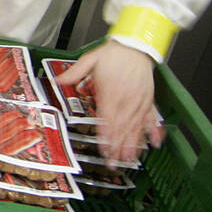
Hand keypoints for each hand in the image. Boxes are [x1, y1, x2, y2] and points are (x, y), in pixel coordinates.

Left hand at [56, 41, 163, 163]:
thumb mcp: (90, 60)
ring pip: (136, 127)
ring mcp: (139, 102)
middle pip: (122, 128)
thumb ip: (74, 72)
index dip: (106, 135)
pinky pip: (152, 119)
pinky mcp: (148, 101)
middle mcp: (127, 100)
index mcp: (111, 92)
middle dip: (117, 147)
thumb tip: (56, 80)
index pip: (108, 118)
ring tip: (128, 160)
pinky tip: (155, 144)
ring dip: (132, 145)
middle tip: (113, 163)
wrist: (136, 47)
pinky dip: (154, 132)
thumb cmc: (114, 55)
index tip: (104, 149)